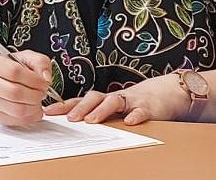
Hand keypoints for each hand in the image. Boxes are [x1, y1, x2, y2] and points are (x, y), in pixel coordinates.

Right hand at [0, 50, 53, 126]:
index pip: (14, 72)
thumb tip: (46, 78)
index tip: (44, 83)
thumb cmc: (8, 68)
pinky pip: (17, 121)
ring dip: (35, 107)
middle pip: (14, 93)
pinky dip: (31, 117)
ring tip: (37, 100)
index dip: (34, 80)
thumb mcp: (25, 57)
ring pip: (17, 110)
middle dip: (35, 95)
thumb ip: (40, 62)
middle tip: (42, 92)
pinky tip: (32, 108)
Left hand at [43, 74, 190, 124]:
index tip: (48, 111)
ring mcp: (131, 101)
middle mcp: (114, 98)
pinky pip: (141, 111)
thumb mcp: (113, 108)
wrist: (167, 92)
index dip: (64, 105)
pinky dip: (135, 115)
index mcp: (104, 99)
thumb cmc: (134, 102)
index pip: (80, 100)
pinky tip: (129, 121)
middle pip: (94, 98)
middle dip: (81, 108)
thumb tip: (69, 123)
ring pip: (114, 101)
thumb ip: (96, 113)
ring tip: (92, 120)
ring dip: (102, 110)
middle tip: (70, 119)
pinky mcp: (149, 107)